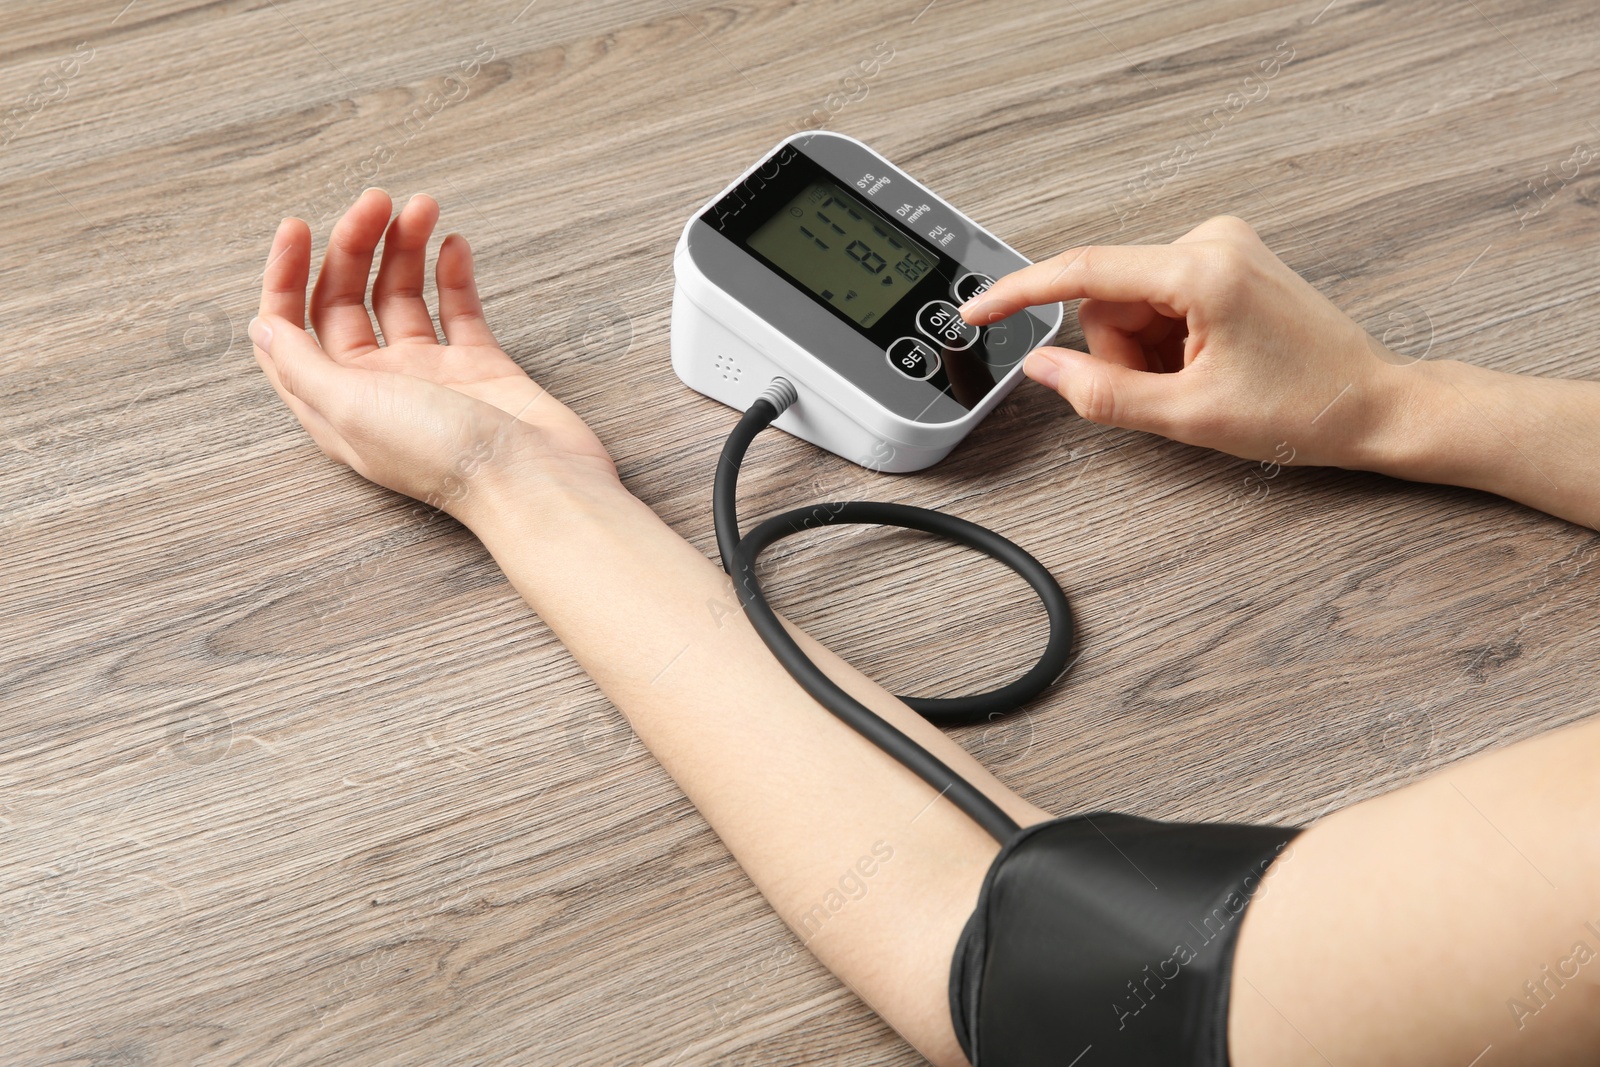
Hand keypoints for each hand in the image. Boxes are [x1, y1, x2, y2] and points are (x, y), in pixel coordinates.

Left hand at [251, 188, 620, 526]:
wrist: (533, 482)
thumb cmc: (443, 456)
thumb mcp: (351, 408)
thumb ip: (301, 365)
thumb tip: (262, 327)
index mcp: (336, 402)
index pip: (291, 327)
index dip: (285, 275)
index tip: (299, 226)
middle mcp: (378, 387)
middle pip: (347, 301)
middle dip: (354, 246)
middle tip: (378, 201)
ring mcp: (431, 376)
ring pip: (403, 297)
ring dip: (405, 248)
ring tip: (422, 207)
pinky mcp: (480, 368)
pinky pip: (458, 310)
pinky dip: (453, 273)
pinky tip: (454, 244)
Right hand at [961, 215, 1414, 468]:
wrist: (1375, 405)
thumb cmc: (1306, 409)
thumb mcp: (1188, 417)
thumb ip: (1101, 394)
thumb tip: (1044, 369)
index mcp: (1202, 271)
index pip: (1083, 272)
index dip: (1020, 293)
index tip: (980, 312)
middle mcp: (1211, 241)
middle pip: (1108, 298)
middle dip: (1120, 353)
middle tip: (1168, 392)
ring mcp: (1223, 245)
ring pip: (1131, 302)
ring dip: (1145, 351)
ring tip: (1197, 380)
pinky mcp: (1228, 258)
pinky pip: (1159, 298)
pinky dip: (1166, 339)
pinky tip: (1207, 362)